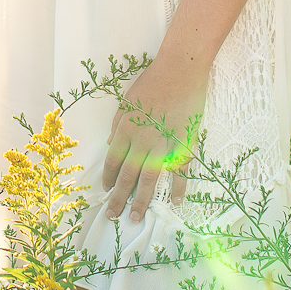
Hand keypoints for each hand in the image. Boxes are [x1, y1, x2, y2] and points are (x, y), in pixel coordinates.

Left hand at [100, 58, 206, 222]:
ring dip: (141, 200)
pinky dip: (179, 189)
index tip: (106, 191)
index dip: (108, 178)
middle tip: (113, 215)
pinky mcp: (184, 146)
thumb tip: (112, 143)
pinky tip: (176, 202)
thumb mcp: (127, 102)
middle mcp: (142, 142)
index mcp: (126, 130)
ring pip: (150, 179)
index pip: (113, 161)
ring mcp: (164, 146)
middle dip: (118, 198)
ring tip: (135, 217)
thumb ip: (118, 124)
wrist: (180, 72)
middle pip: (127, 175)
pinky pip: (181, 172)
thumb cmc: (151, 83)